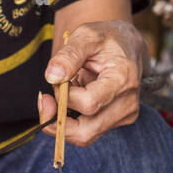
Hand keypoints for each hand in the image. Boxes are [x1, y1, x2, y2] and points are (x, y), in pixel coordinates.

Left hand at [39, 21, 147, 146]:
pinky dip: (73, 119)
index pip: (88, 104)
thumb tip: (52, 77)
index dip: (65, 97)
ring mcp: (124, 115)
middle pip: (85, 132)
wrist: (128, 45)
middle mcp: (127, 103)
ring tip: (65, 93)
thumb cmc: (106, 39)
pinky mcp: (118, 121)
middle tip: (45, 100)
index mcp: (123, 79)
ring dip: (64, 119)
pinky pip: (88, 132)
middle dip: (57, 120)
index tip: (57, 80)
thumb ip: (69, 55)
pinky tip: (74, 98)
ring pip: (84, 136)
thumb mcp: (86, 36)